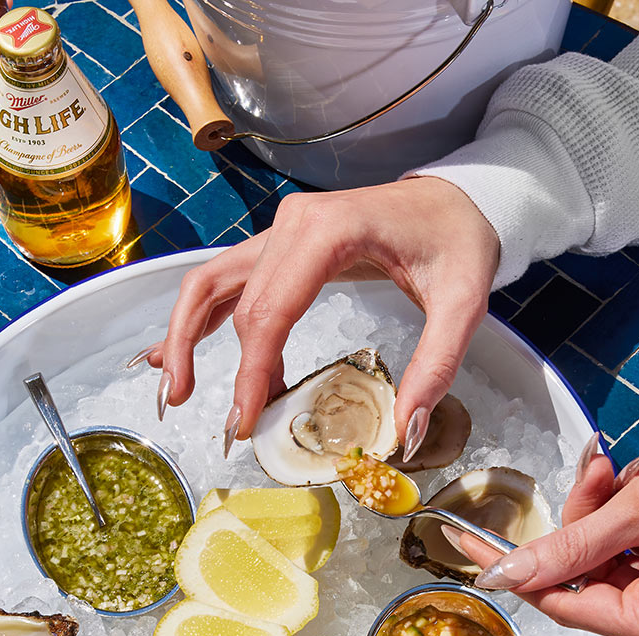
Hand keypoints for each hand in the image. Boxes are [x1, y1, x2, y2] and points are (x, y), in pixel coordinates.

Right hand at [137, 176, 500, 455]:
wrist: (459, 198)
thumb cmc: (459, 242)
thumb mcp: (464, 305)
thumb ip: (436, 368)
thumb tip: (404, 434)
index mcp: (331, 232)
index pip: (271, 310)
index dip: (251, 371)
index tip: (245, 421)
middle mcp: (294, 224)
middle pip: (234, 301)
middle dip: (212, 365)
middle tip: (222, 427)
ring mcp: (282, 230)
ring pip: (211, 282)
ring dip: (184, 335)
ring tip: (174, 390)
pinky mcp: (282, 244)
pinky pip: (227, 279)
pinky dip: (201, 317)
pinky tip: (178, 351)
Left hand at [446, 405, 638, 635]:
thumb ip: (572, 543)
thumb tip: (509, 573)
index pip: (565, 605)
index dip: (517, 570)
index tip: (470, 545)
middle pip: (591, 587)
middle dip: (580, 528)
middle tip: (594, 473)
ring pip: (615, 575)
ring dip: (607, 524)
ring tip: (626, 474)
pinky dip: (634, 534)